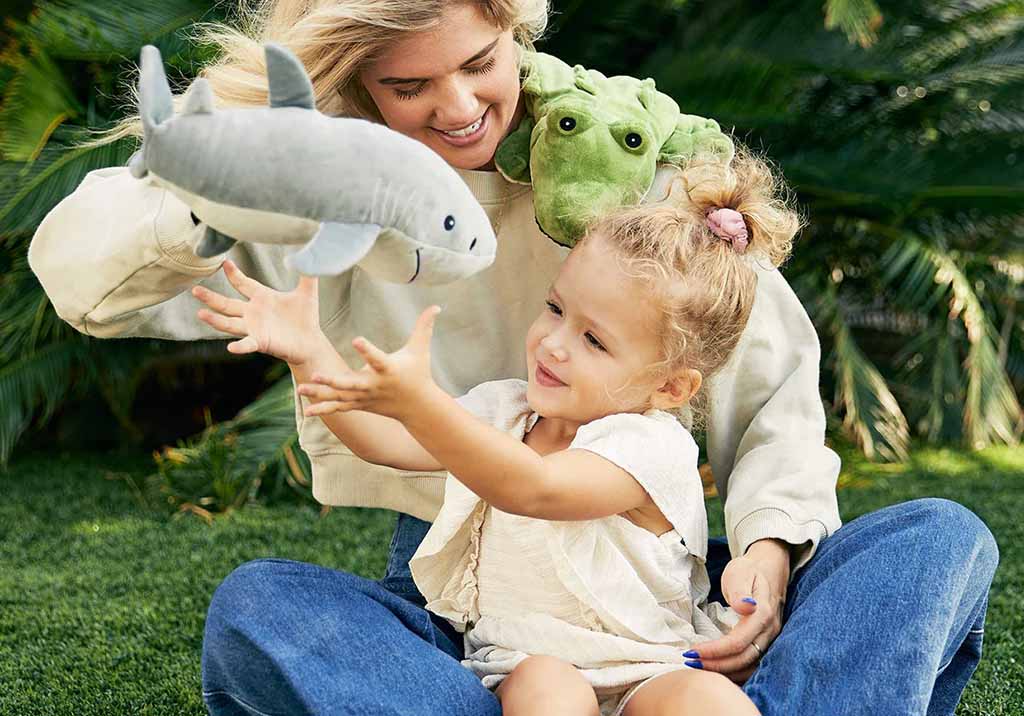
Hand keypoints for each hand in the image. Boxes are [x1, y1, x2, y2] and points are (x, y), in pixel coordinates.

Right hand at [192, 259, 324, 366]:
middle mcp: (253, 313)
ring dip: (215, 320)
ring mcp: (255, 328)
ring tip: (200, 313)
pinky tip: (231, 347)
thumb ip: (308, 273)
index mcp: (262, 298)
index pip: (243, 283)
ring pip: (229, 323)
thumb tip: (312, 252)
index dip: (233, 273)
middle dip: (210, 297)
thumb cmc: (306, 318)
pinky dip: (240, 346)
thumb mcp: (307, 293)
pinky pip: (247, 344)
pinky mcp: (261, 342)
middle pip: (226, 304)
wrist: (311, 342)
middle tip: (194, 289)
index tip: (224, 262)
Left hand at [297, 305, 441, 421]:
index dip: (367, 349)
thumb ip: (424, 327)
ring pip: (340, 396)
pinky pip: (340, 407)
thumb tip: (437, 306)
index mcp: (388, 369)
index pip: (377, 358)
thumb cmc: (418, 373)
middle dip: (334, 381)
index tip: (356, 339)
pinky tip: (307, 410)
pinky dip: (324, 408)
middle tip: (316, 374)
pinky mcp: (360, 404)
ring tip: (301, 388)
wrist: (418, 407)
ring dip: (321, 393)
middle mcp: (374, 385)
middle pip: (352, 383)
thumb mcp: (421, 350)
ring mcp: (365, 397)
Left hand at [685, 539, 788, 683]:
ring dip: (725, 671)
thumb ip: (740, 591)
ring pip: (750, 666)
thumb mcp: (740, 572)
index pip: (738, 642)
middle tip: (690, 662)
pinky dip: (735, 671)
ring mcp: (771, 638)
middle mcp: (770, 631)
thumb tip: (745, 606)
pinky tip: (717, 669)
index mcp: (763, 614)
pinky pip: (753, 664)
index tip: (692, 651)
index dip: (715, 650)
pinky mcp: (766, 642)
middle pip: (744, 659)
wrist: (769, 568)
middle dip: (716, 665)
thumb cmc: (749, 570)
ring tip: (700, 668)